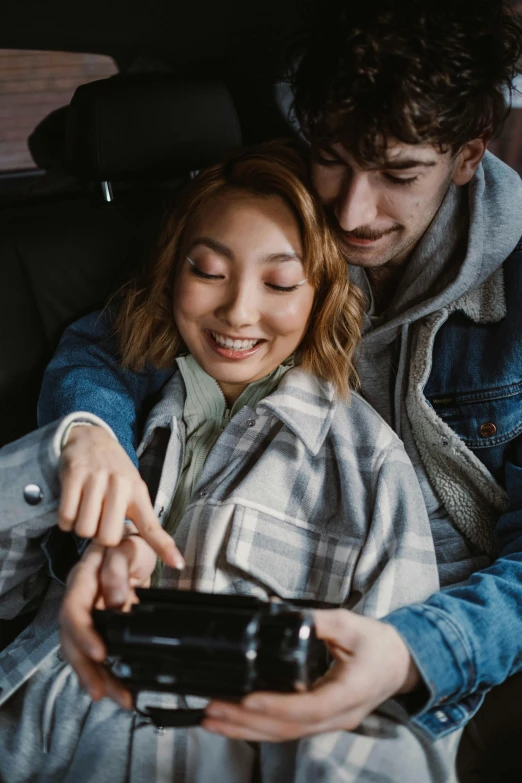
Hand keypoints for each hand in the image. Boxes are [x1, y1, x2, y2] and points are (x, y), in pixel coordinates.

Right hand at [59, 425, 183, 568]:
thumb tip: (152, 550)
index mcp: (138, 493)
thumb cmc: (114, 472)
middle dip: (99, 536)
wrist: (90, 438)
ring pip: (84, 529)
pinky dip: (66, 521)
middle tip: (99, 521)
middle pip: (107, 538)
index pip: (152, 526)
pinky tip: (73, 508)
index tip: (178, 563)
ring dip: (81, 527)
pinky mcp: (74, 475)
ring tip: (86, 511)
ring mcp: (97, 479)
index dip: (164, 547)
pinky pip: (66, 517)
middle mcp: (120, 486)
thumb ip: (139, 516)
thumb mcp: (133, 489)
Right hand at [59, 536, 156, 707]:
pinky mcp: (100, 627)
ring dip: (98, 678)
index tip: (101, 655)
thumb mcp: (127, 548)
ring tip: (120, 698)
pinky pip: (97, 652)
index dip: (84, 635)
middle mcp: (80, 601)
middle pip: (72, 641)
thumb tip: (117, 601)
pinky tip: (119, 688)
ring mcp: (87, 615)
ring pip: (83, 652)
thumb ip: (118, 570)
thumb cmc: (129, 546)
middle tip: (104, 692)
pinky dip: (107, 672)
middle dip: (87, 670)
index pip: (74, 611)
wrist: (134, 546)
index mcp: (82, 580)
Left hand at [203, 609, 420, 740]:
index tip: (248, 699)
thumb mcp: (350, 624)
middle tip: (214, 711)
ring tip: (212, 720)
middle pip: (290, 728)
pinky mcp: (320, 721)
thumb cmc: (378, 644)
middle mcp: (340, 715)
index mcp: (352, 691)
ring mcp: (330, 722)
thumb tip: (279, 612)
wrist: (400, 663)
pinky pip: (287, 730)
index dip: (278, 707)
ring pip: (285, 735)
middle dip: (248, 722)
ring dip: (246, 730)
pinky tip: (235, 722)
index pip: (311, 707)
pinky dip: (258, 727)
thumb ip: (317, 620)